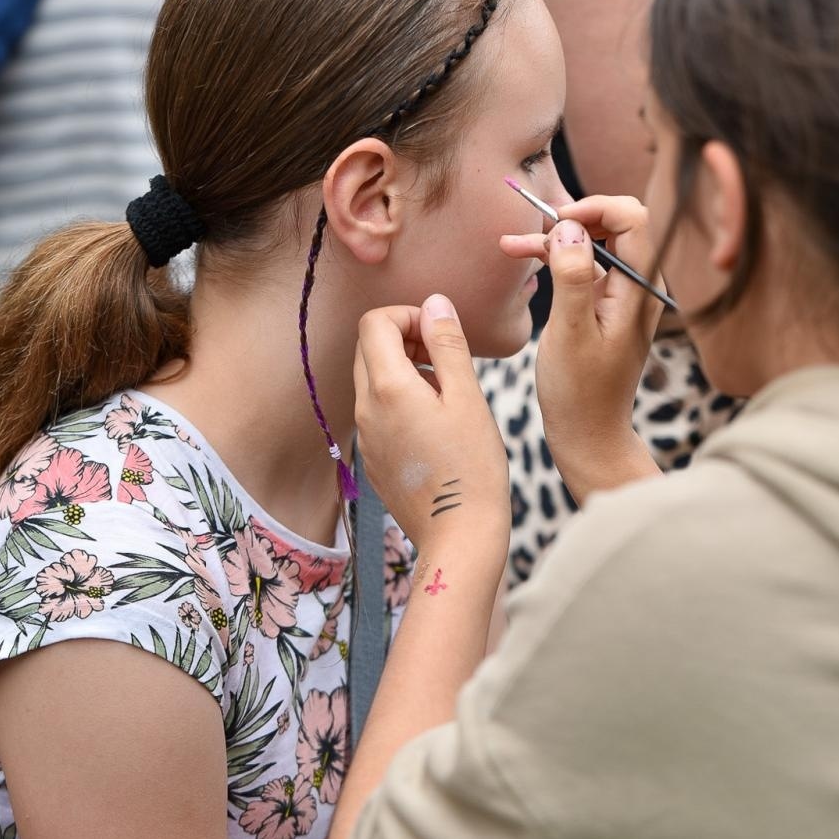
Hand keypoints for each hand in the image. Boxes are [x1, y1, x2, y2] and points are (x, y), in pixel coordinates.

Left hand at [353, 295, 509, 556]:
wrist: (459, 535)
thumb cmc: (473, 466)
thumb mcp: (468, 397)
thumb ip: (448, 344)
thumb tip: (435, 302)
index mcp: (387, 388)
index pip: (375, 322)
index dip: (408, 315)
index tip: (440, 334)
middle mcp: (366, 409)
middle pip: (369, 347)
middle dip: (404, 339)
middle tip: (445, 358)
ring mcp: (366, 436)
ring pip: (373, 380)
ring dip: (405, 369)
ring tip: (447, 392)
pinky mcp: (374, 458)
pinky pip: (378, 411)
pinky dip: (402, 400)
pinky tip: (437, 424)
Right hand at [499, 197, 662, 501]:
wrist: (588, 436)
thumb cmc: (579, 392)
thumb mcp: (570, 333)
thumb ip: (573, 278)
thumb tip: (571, 228)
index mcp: (639, 290)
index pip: (634, 218)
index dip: (595, 208)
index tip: (558, 221)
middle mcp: (637, 287)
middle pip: (616, 225)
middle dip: (574, 219)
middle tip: (534, 230)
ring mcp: (622, 297)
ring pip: (594, 245)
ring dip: (556, 240)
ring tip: (512, 243)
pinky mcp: (604, 307)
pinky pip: (584, 269)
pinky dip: (555, 261)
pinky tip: (522, 257)